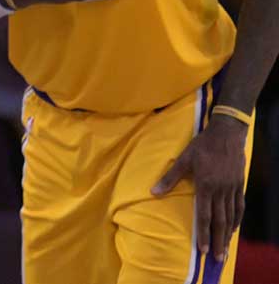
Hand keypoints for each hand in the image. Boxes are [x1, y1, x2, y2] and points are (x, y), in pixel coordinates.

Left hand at [152, 116, 247, 260]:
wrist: (226, 134)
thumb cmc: (202, 145)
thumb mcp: (183, 159)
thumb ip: (170, 178)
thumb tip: (153, 192)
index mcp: (205, 186)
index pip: (204, 215)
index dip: (202, 233)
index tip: (201, 249)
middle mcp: (220, 190)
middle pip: (219, 221)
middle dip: (217, 241)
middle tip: (217, 259)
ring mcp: (231, 189)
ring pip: (230, 217)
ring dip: (227, 234)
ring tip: (224, 249)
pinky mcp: (238, 185)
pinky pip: (239, 206)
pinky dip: (237, 219)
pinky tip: (233, 229)